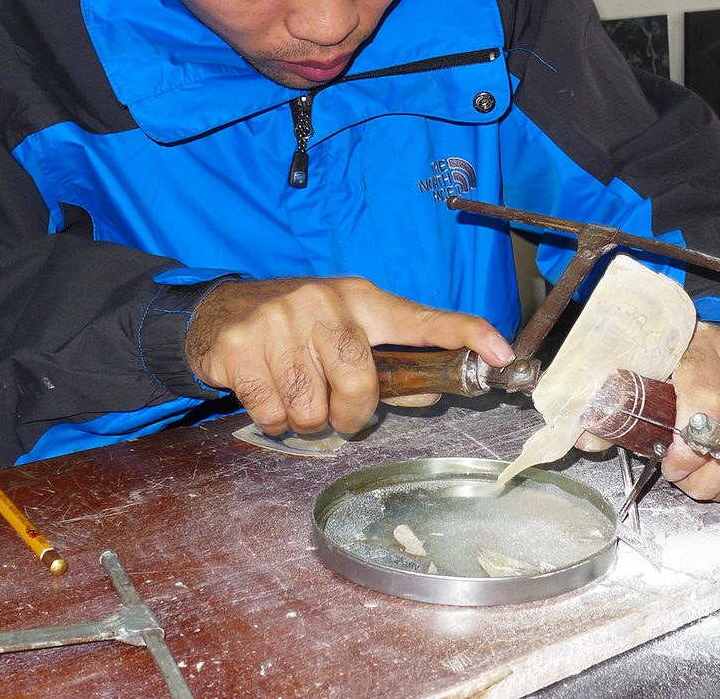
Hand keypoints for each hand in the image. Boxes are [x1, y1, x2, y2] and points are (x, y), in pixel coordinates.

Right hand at [185, 277, 513, 435]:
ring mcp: (280, 321)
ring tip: (294, 393)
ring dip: (306, 419)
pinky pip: (273, 413)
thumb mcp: (346, 330)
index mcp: (361, 300)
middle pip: (361, 380)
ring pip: (313, 408)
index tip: (501, 352)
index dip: (466, 334)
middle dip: (353, 413)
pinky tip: (267, 394)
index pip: (423, 319)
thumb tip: (432, 390)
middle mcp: (325, 303)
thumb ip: (389, 362)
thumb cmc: (296, 326)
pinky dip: (272, 419)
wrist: (218, 311)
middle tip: (339, 412)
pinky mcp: (242, 346)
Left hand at [660, 322, 719, 501]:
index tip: (675, 468)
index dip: (689, 446)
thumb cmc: (692, 359)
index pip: (703, 399)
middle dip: (709, 474)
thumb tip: (657, 452)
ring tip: (712, 489)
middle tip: (690, 486)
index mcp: (706, 344)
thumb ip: (659, 404)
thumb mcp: (665, 369)